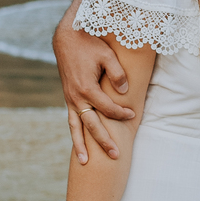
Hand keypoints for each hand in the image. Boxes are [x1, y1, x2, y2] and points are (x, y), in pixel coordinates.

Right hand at [53, 15, 134, 164]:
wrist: (67, 38)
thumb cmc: (90, 45)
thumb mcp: (107, 55)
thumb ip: (117, 73)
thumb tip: (124, 91)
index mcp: (86, 88)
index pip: (107, 109)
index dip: (121, 113)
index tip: (132, 114)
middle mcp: (76, 97)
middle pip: (92, 125)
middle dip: (104, 141)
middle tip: (116, 156)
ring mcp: (70, 99)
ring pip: (76, 127)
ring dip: (81, 145)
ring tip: (84, 162)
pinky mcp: (68, 98)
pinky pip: (72, 120)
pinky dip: (75, 133)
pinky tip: (80, 145)